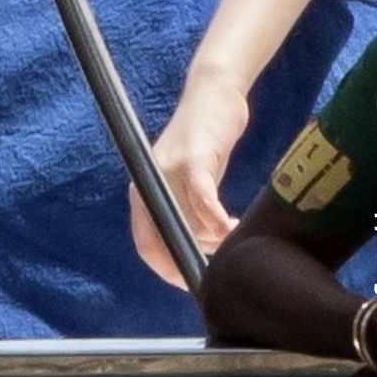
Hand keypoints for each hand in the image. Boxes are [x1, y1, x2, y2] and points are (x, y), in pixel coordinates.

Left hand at [131, 77, 249, 285]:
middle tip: (222, 262)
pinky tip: (226, 225)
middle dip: (193, 259)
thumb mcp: (193, 183)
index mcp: (145, 190)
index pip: (145, 243)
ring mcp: (170, 167)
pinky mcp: (193, 154)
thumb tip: (205, 252)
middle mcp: (151, 181)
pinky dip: (211, 214)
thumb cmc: (205, 142)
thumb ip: (193, 213)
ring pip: (184, 220)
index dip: (167, 270)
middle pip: (163, 238)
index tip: (195, 283)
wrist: (212, 94)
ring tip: (231, 233)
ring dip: (211, 238)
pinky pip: (199, 192)